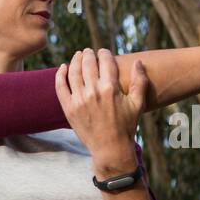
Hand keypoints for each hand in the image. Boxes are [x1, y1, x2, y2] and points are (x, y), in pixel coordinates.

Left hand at [54, 48, 149, 173]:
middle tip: (89, 52)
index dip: (104, 53)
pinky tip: (63, 67)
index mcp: (111, 88)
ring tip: (78, 55)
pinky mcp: (69, 108)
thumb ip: (139, 81)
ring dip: (75, 60)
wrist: (110, 148)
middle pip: (88, 64)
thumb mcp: (138, 104)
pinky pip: (60, 87)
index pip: (105, 62)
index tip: (103, 52)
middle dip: (89, 54)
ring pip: (73, 72)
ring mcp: (79, 100)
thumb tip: (138, 62)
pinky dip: (60, 75)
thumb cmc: (126, 126)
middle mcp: (93, 92)